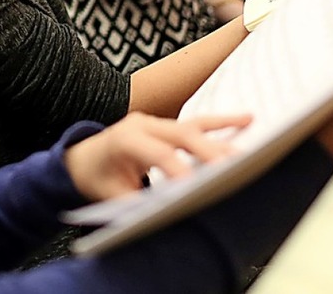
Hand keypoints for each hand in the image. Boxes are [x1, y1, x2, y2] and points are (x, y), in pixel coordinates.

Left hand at [64, 111, 251, 202]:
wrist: (85, 157)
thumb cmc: (96, 178)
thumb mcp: (108, 195)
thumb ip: (134, 202)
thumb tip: (163, 214)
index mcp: (124, 138)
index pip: (158, 153)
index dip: (179, 169)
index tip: (198, 187)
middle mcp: (142, 123)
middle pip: (181, 135)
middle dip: (209, 152)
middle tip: (234, 168)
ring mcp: (157, 121)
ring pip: (194, 128)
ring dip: (222, 139)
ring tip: (248, 151)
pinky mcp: (168, 126)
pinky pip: (198, 123)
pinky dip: (222, 122)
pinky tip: (247, 119)